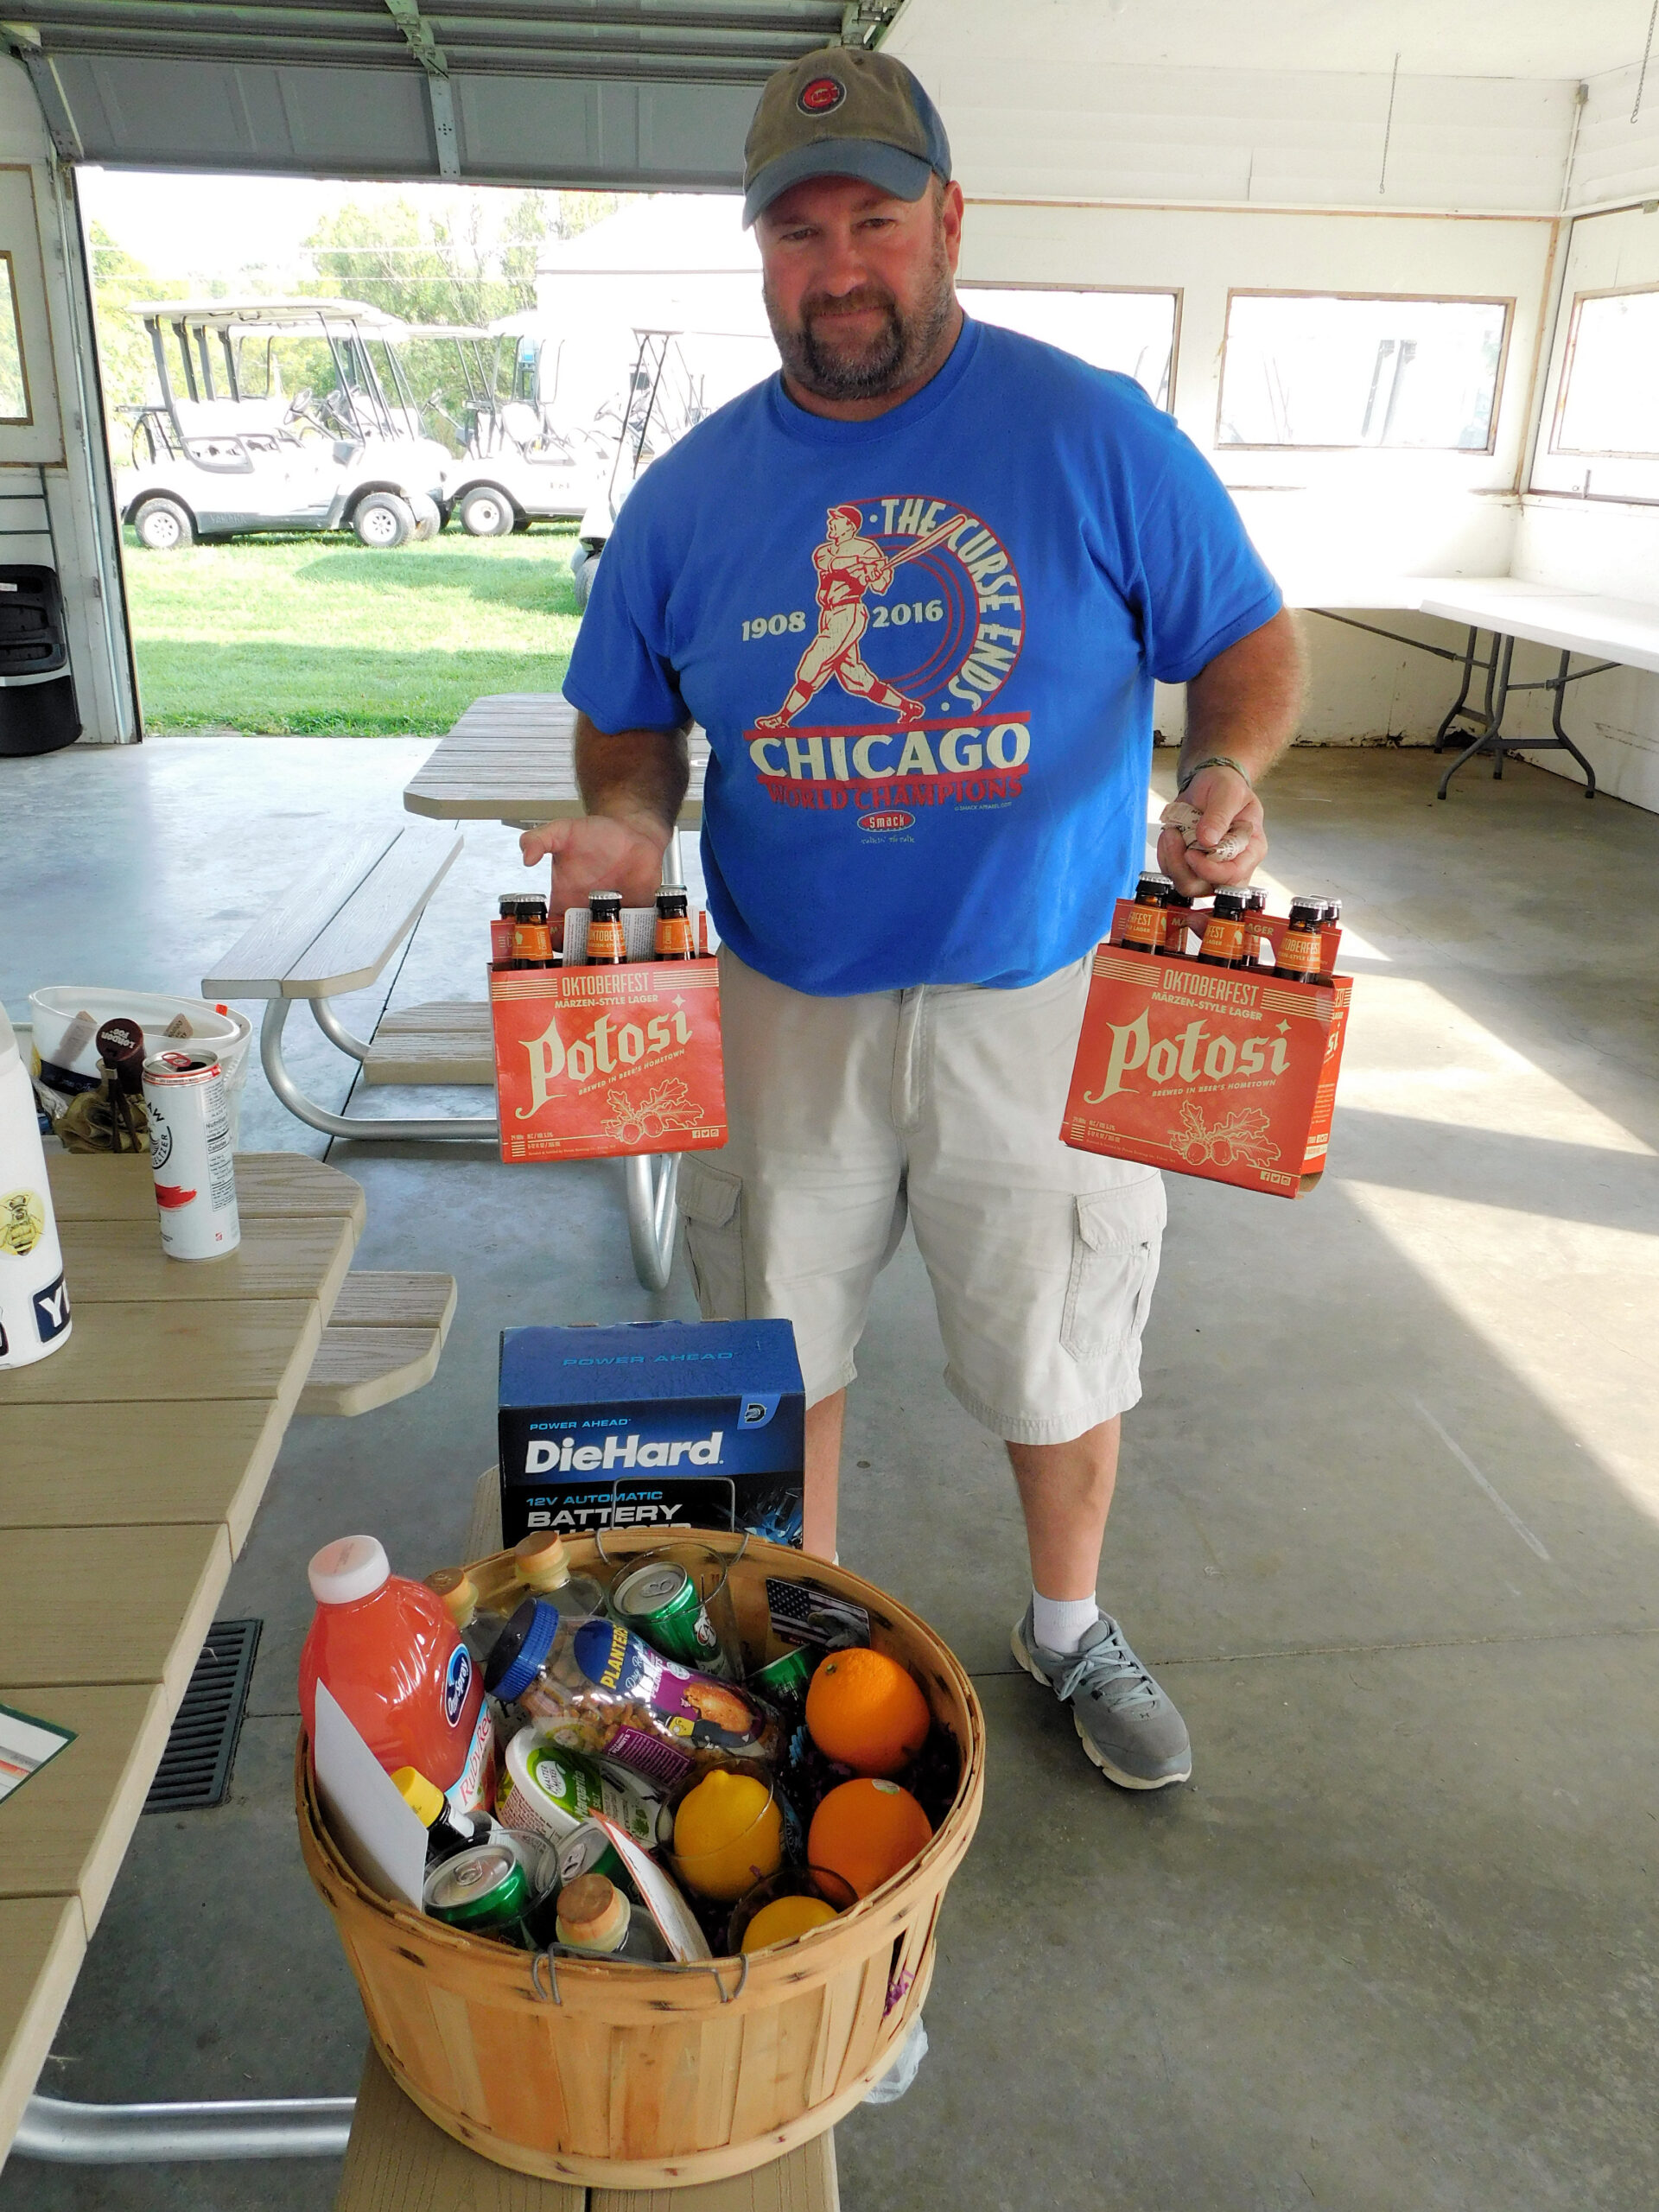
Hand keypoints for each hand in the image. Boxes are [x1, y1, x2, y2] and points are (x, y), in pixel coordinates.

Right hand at [518, 815, 668, 942]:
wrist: (633, 831)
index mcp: (565, 898)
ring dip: (606, 946)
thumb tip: (526, 857)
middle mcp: (587, 910)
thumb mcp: (563, 831)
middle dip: (578, 951)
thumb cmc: (597, 834)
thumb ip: (540, 839)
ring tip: (609, 941)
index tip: (552, 943)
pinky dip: (633, 937)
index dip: (548, 941)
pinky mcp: (635, 913)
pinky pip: (634, 933)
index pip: (551, 929)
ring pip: (605, 943)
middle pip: (578, 944)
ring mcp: (611, 915)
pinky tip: (632, 933)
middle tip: (584, 946)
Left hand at [1156, 765, 1266, 895]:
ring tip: (1170, 832)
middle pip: (1206, 888)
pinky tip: (1170, 834)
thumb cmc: (1227, 786)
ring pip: (1186, 884)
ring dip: (1171, 860)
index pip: (1233, 875)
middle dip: (1183, 868)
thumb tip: (1208, 840)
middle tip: (1174, 837)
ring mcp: (1209, 867)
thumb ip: (1220, 815)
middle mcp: (1232, 865)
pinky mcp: (1189, 865)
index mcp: (1251, 850)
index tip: (1190, 853)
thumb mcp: (1229, 791)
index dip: (1209, 871)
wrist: (1210, 783)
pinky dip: (1165, 855)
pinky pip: (1172, 871)